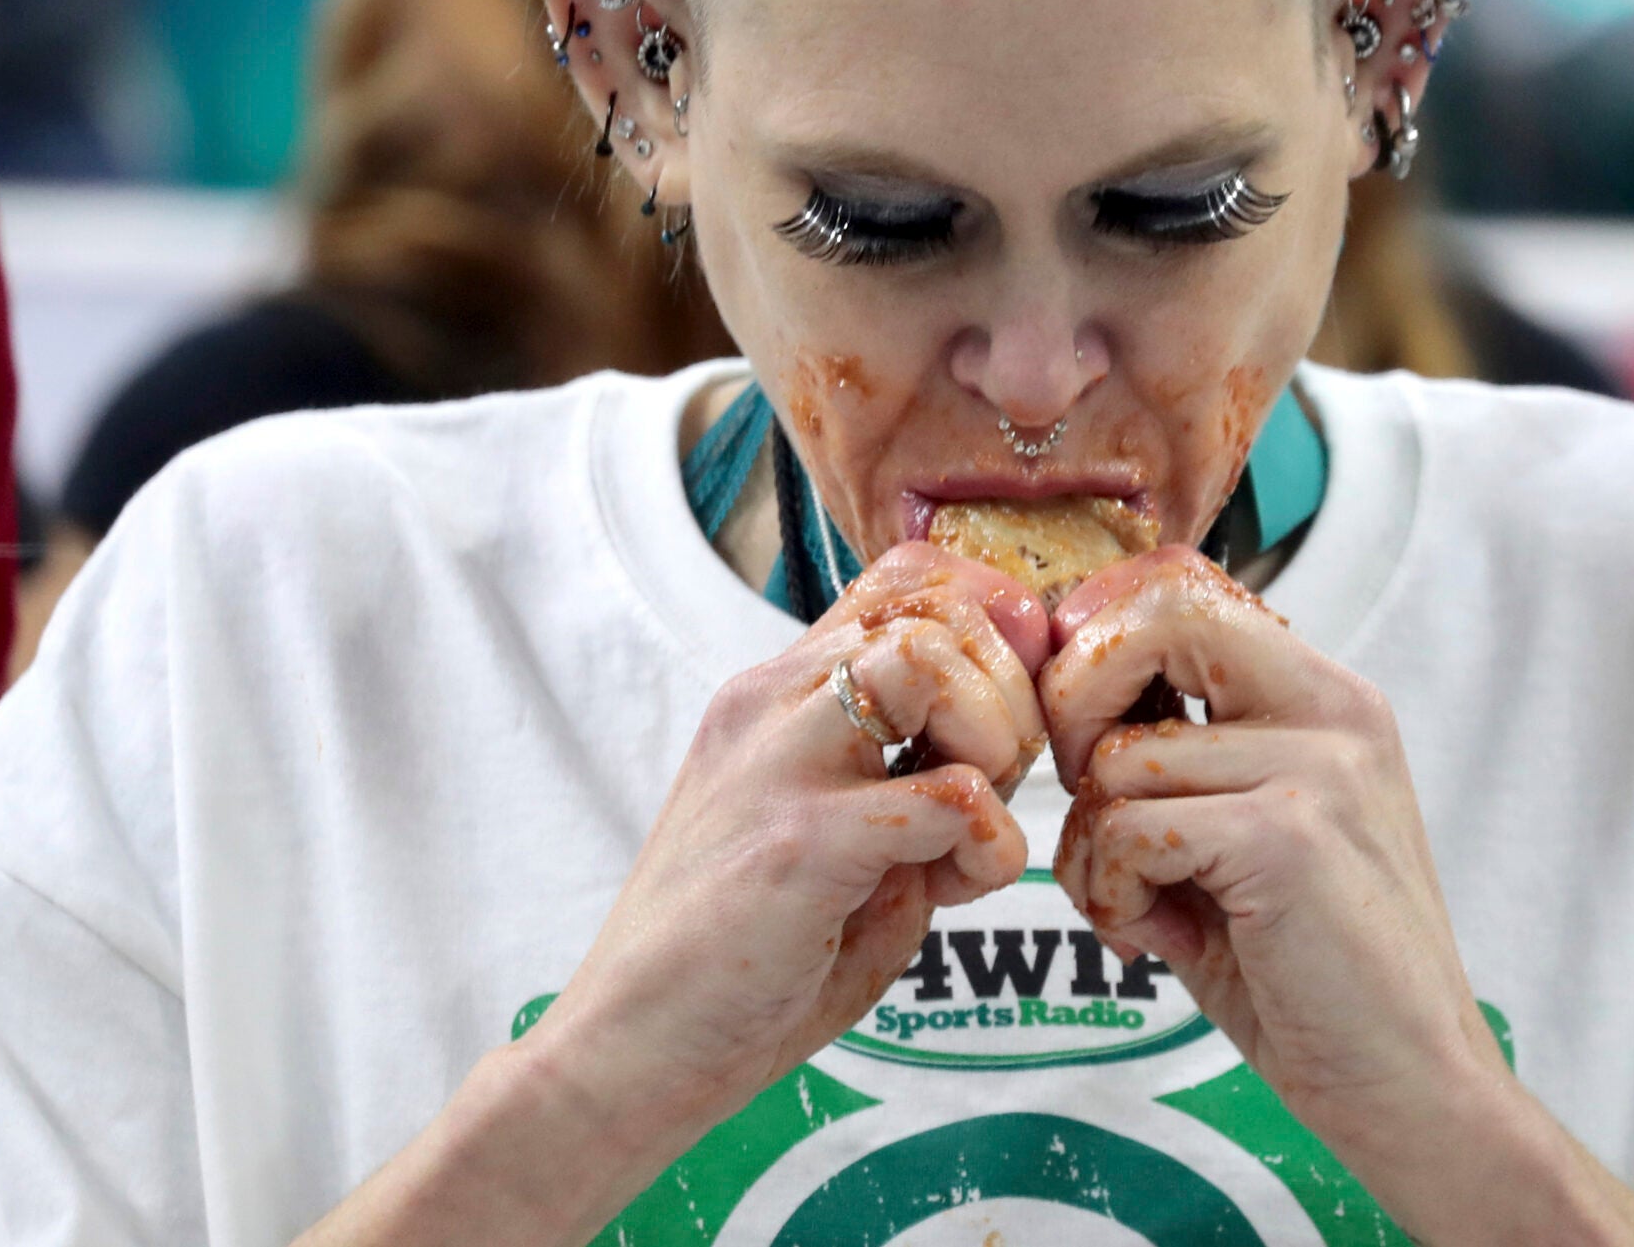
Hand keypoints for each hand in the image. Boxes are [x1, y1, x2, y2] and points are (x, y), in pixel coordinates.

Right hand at [527, 545, 1048, 1181]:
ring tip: (970, 822)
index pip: (904, 580)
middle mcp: (769, 704)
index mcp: (774, 696)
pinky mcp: (800, 842)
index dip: (985, 626)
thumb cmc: (737, 958)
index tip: (1003, 717)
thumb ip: (904, 781)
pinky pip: (950, 794)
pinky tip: (952, 890)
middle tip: (993, 782)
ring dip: (993, 737)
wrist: (626, 1052)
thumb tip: (1005, 752)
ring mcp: (777, 765)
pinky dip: (987, 843)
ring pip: (932, 656)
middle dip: (1008, 689)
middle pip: (935, 603)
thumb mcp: (829, 837)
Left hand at [1044, 549, 1506, 1184]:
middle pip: (1156, 614)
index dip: (1102, 635)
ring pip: (1117, 757)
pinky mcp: (1288, 836)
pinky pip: (1128, 828)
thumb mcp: (1241, 838)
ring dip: (1091, 847)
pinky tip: (1156, 938)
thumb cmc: (1313, 975)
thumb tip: (1062, 703)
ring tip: (1139, 906)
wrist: (1413, 1087)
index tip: (1079, 726)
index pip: (1185, 584)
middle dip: (1077, 700)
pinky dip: (1113, 894)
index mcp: (1326, 697)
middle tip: (1086, 796)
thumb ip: (1174, 763)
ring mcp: (1318, 766)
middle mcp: (1333, 708)